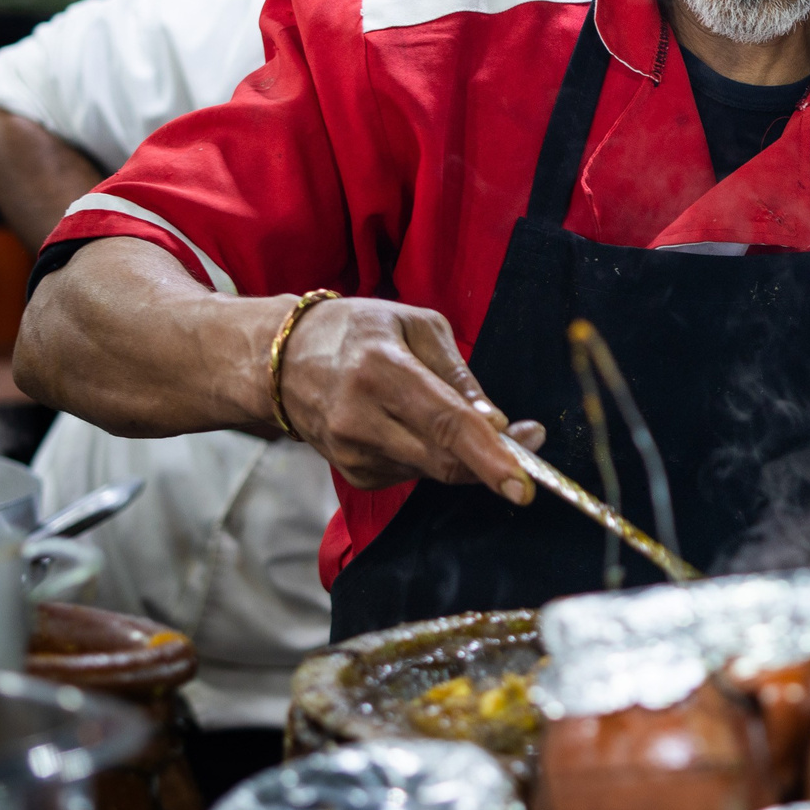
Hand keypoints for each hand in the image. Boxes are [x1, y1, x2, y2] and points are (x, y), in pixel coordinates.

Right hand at [275, 296, 544, 496]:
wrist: (281, 361)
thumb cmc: (357, 331)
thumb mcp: (415, 325)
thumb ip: (459, 375)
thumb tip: (495, 423)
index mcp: (381, 370)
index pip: (444, 424)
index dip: (489, 457)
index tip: (523, 484)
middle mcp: (361, 418)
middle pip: (443, 460)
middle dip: (493, 461)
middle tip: (529, 443)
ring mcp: (352, 452)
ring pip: (432, 470)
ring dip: (462, 455)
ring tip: (462, 419)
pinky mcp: (352, 473)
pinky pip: (412, 473)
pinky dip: (430, 455)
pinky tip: (416, 426)